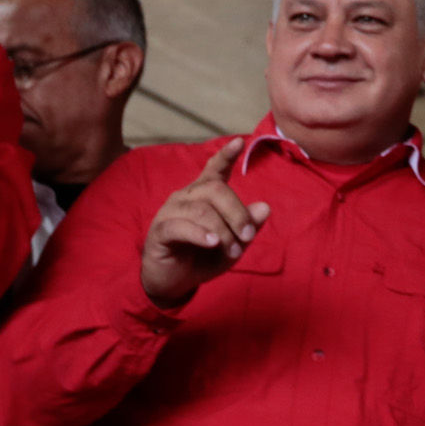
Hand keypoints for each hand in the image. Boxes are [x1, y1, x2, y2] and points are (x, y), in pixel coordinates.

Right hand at [140, 139, 274, 309]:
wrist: (174, 283)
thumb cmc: (204, 258)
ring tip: (233, 250)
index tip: (239, 142)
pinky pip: (180, 226)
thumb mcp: (233, 244)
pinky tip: (212, 243)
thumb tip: (265, 207)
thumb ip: (248, 227)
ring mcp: (170, 212)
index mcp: (204, 194)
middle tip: (248, 236)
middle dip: (237, 213)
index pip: (214, 169)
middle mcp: (186, 197)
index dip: (226, 156)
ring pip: (202, 209)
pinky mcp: (159, 231)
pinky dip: (200, 234)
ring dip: (223, 230)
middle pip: (216, 190)